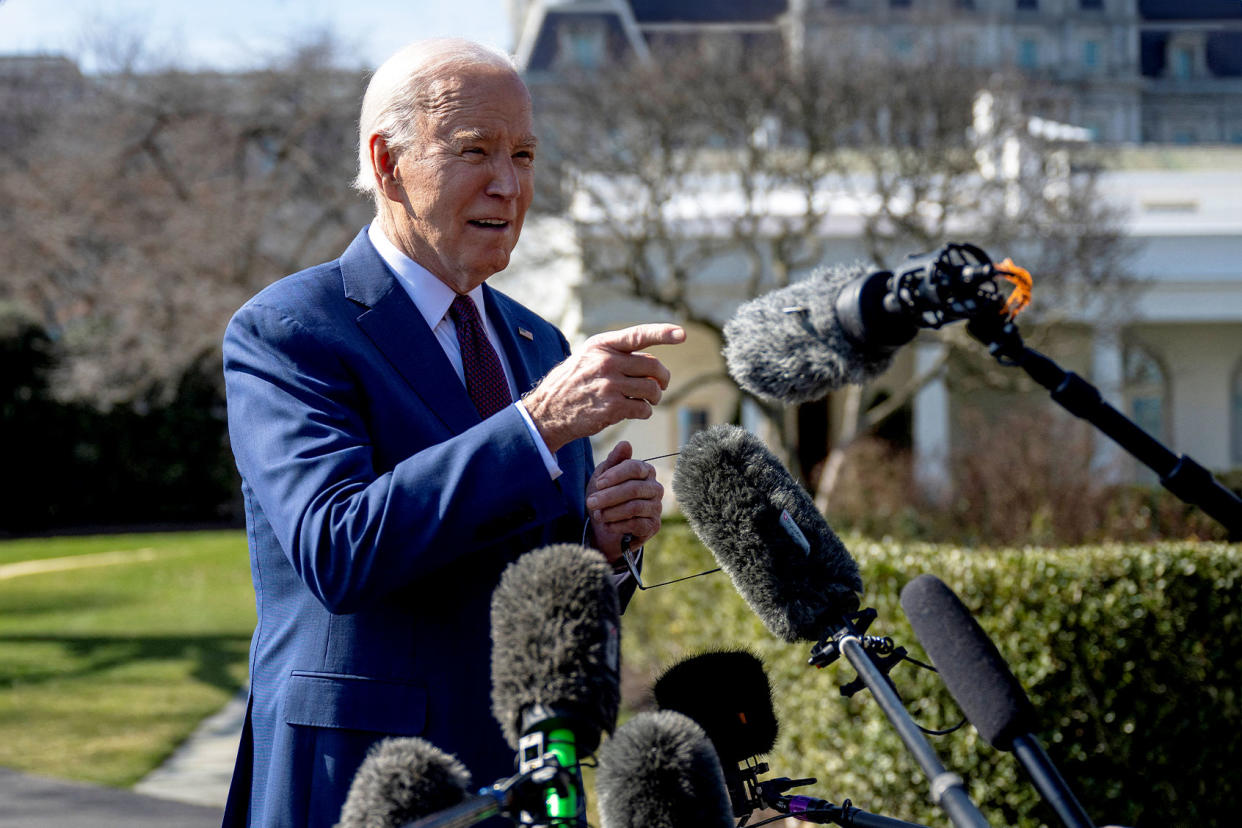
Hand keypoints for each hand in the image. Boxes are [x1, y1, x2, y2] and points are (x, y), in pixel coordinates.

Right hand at [523, 324, 684, 452]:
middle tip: (662, 385)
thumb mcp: (587, 358)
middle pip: (653, 366)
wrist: (548, 411)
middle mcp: (607, 362)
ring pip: (652, 389)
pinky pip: (643, 408)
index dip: (663, 333)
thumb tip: (651, 363)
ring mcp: (610, 385)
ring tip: (648, 400)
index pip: (638, 335)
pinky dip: (645, 411)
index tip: (681, 334)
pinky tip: (637, 411)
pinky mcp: (612, 408)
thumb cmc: (571, 383)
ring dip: (655, 397)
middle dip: (663, 377)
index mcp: (602, 345)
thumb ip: (616, 355)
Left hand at [585, 442, 663, 563]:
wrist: (607, 524)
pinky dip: (617, 525)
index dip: (615, 475)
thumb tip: (625, 443)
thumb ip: (614, 460)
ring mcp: (656, 507)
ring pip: (634, 507)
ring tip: (597, 515)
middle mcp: (655, 487)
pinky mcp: (654, 525)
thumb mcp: (604, 476)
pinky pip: (636, 525)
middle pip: (633, 489)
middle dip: (608, 496)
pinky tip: (607, 525)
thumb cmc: (607, 494)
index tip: (598, 483)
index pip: (634, 468)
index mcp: (646, 471)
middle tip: (590, 502)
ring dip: (611, 512)